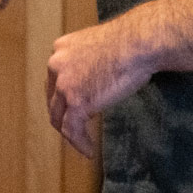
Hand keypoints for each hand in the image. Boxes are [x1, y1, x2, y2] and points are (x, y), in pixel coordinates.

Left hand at [46, 17, 153, 156]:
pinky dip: (79, 143)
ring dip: (71, 133)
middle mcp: (56, 64)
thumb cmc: (131, 42)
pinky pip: (72, 129)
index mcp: (61, 48)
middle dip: (64, 116)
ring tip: (83, 144)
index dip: (64, 98)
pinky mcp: (76, 101)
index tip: (75, 109)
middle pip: (53, 99)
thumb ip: (90, 63)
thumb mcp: (100, 47)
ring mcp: (64, 83)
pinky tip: (89, 151)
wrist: (138, 41)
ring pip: (59, 118)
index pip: (55, 80)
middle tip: (78, 129)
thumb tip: (94, 82)